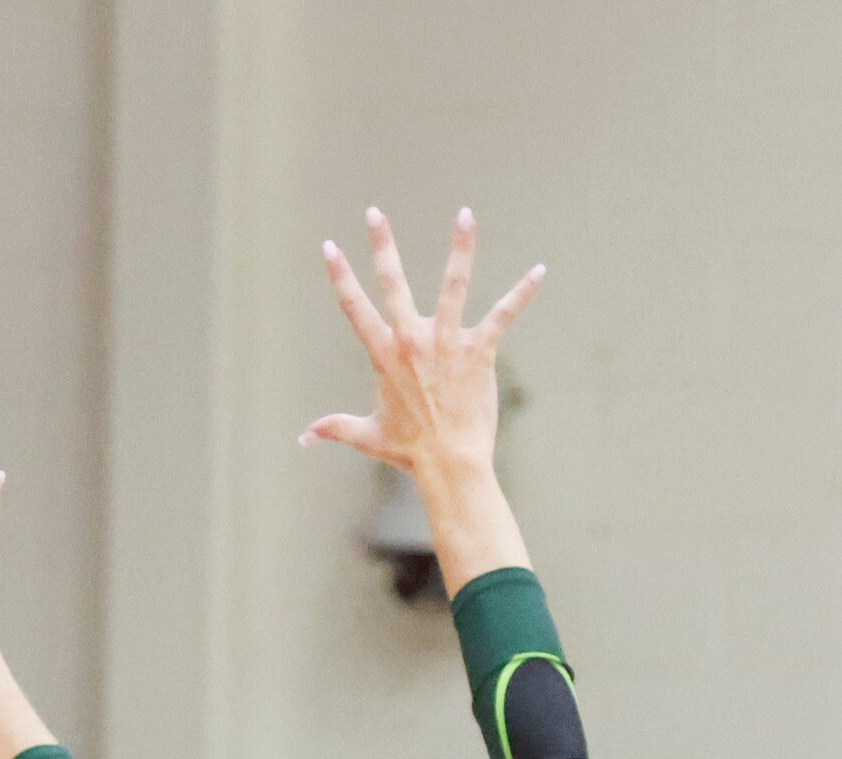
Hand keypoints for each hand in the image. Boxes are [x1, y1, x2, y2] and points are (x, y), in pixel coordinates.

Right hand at [301, 208, 541, 477]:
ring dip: (461, 247)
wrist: (449, 463)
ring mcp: (447, 343)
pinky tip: (539, 271)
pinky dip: (523, 292)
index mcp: (383, 355)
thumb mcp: (367, 435)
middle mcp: (411, 341)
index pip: (355, 307)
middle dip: (381, 245)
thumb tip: (302, 439)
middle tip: (374, 212)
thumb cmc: (409, 451)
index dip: (340, 275)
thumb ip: (334, 428)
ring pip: (454, 284)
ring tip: (464, 214)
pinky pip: (504, 314)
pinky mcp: (479, 350)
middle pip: (392, 283)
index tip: (330, 246)